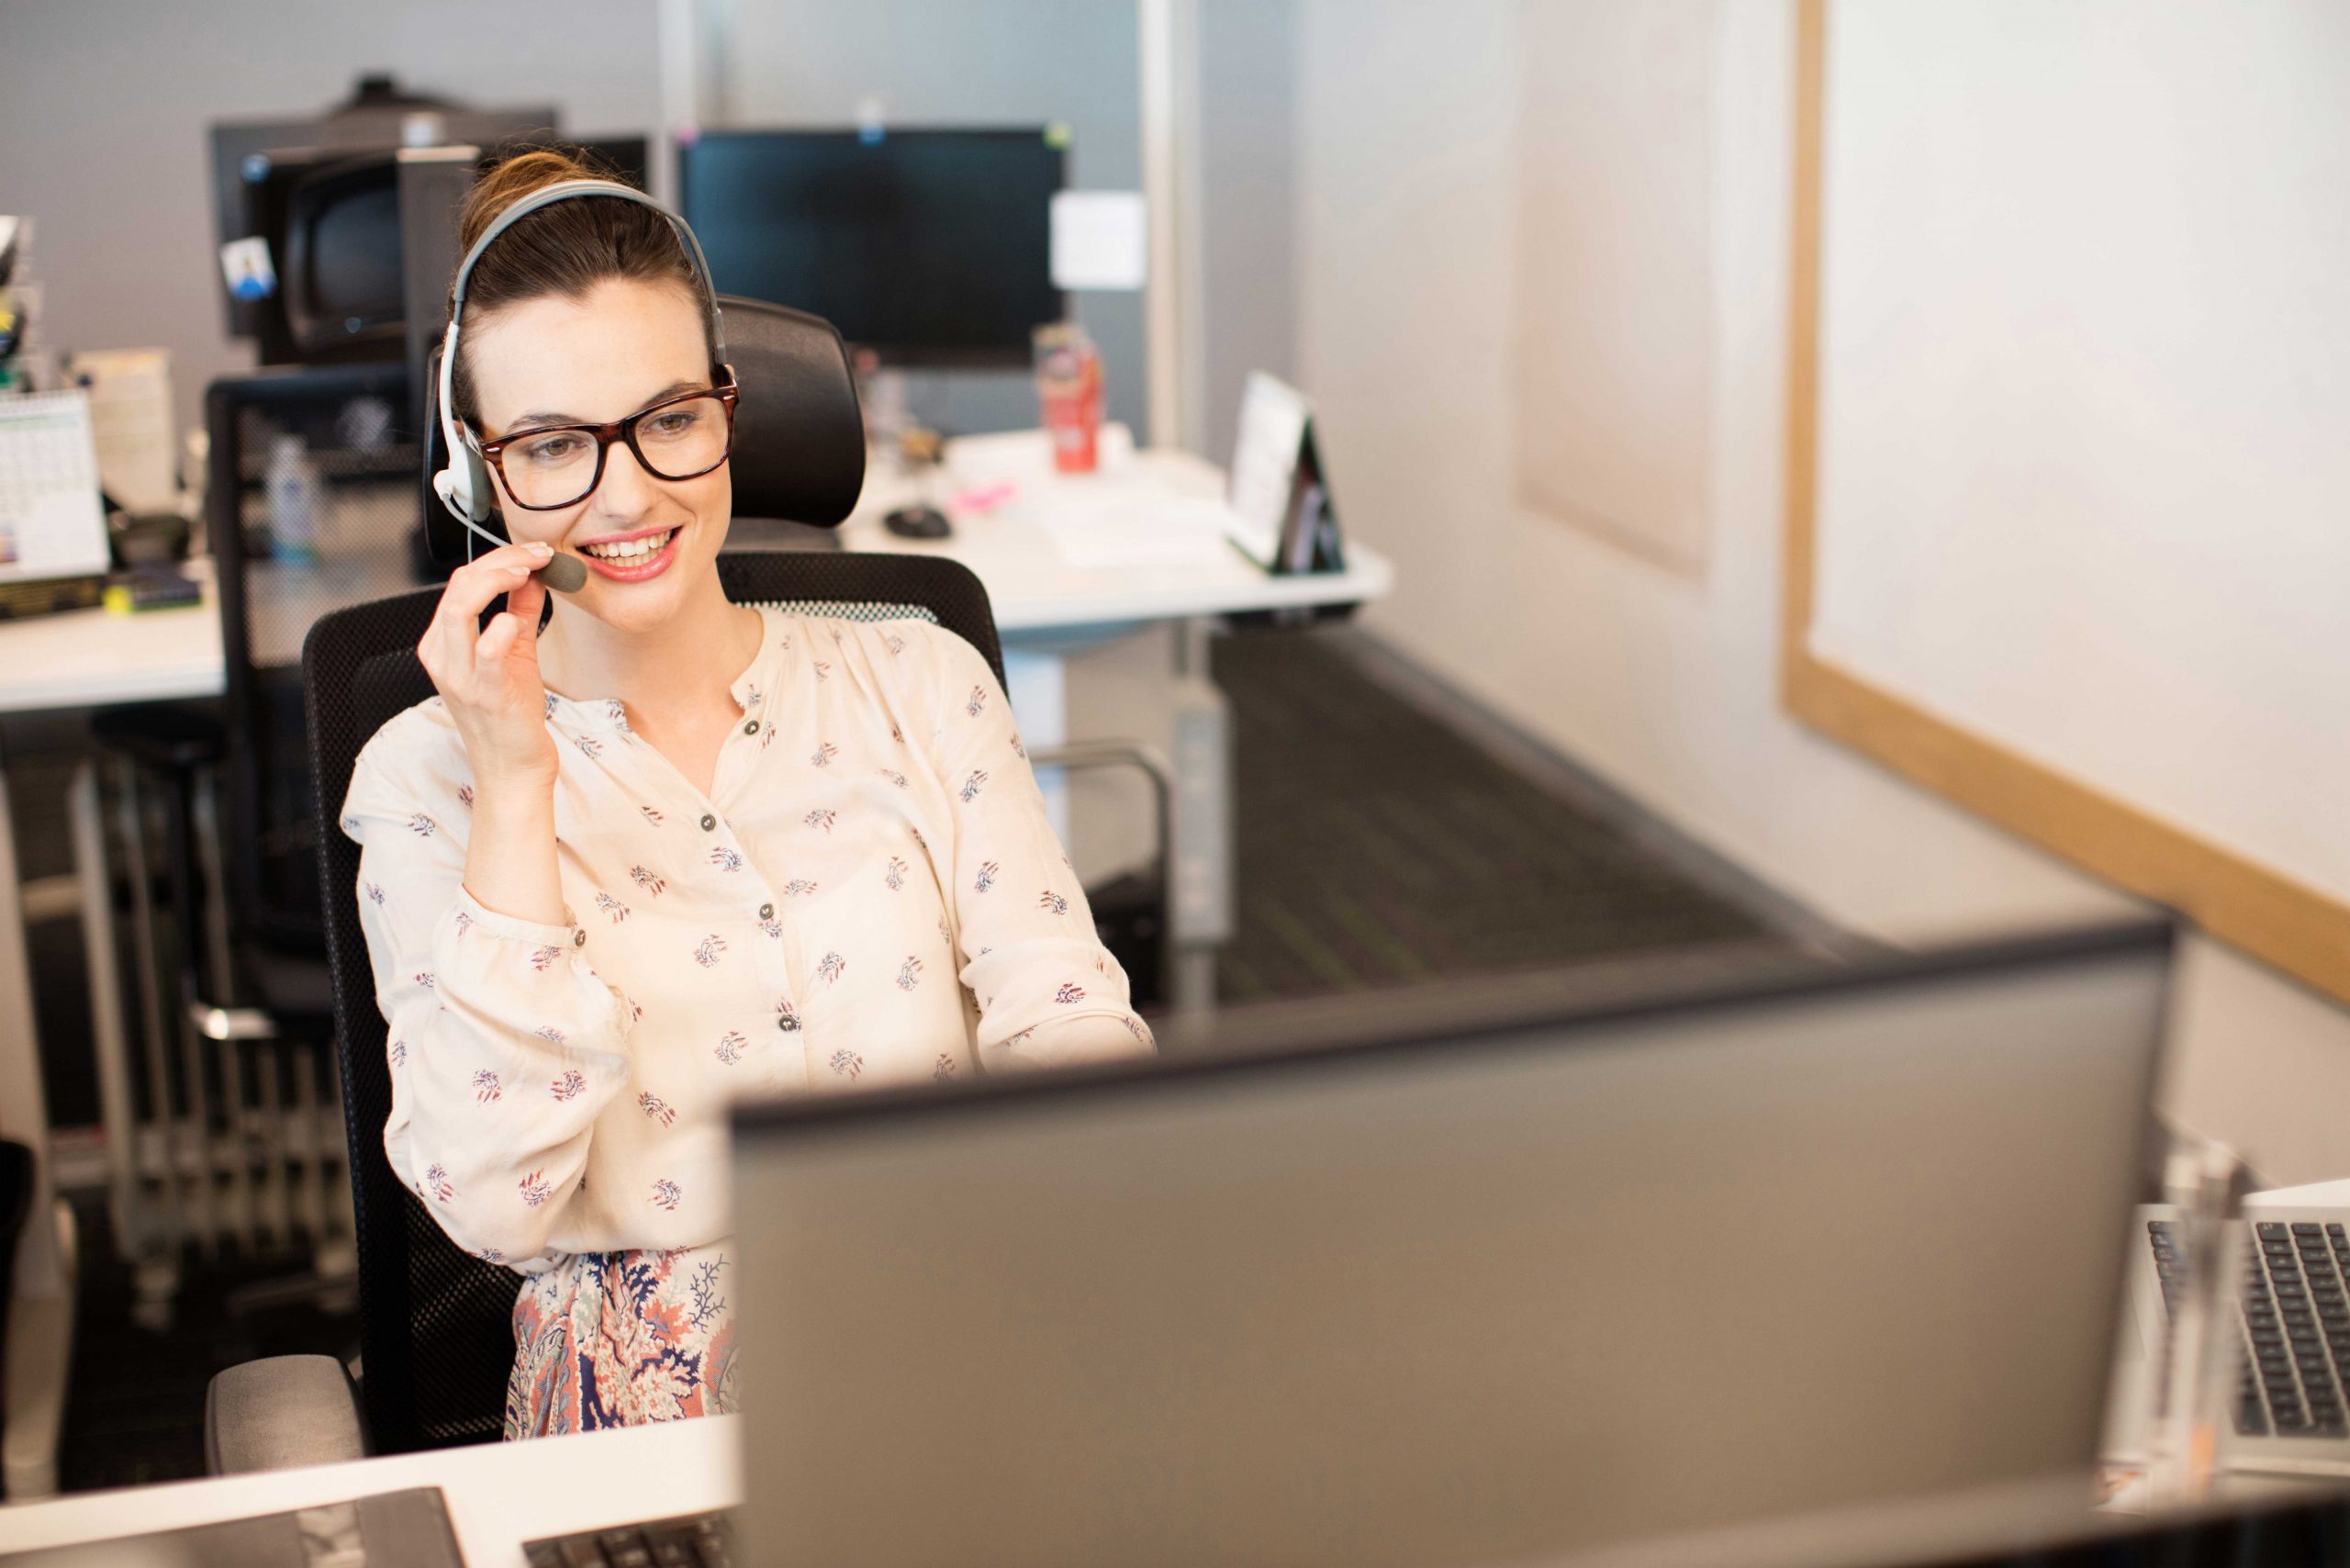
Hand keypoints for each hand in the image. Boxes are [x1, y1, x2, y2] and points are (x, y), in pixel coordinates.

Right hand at [418, 542, 559, 794]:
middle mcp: (443, 657)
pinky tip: (517, 618)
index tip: (533, 551)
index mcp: (443, 643)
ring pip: (460, 608)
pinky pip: (487, 649)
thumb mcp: (514, 652)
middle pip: (457, 587)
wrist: (513, 767)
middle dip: (500, 560)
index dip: (498, 558)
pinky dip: (503, 625)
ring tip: (529, 571)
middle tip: (536, 555)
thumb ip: (520, 611)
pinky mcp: (485, 693)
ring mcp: (460, 675)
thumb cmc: (511, 714)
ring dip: (498, 580)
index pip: (459, 583)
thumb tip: (534, 575)